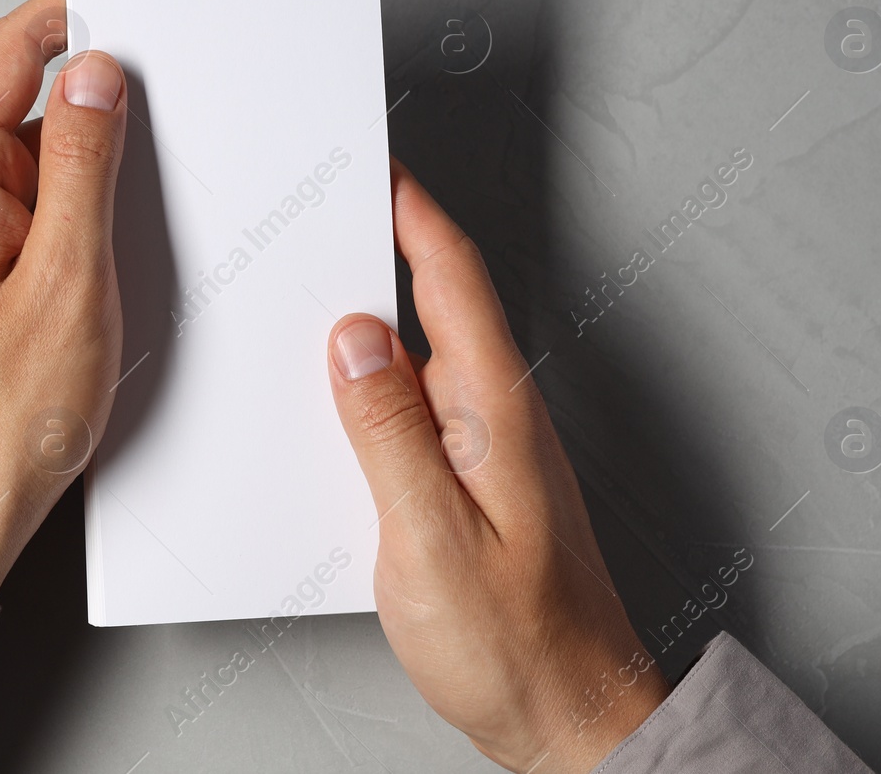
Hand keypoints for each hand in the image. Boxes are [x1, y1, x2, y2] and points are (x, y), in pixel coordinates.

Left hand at [0, 0, 127, 597]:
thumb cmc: (2, 413)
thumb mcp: (68, 276)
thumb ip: (83, 165)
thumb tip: (96, 76)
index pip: (8, 53)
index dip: (67, 10)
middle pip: (22, 98)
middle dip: (95, 84)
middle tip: (170, 82)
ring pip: (35, 154)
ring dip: (94, 152)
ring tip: (157, 173)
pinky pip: (35, 202)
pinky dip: (81, 198)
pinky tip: (126, 222)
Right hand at [325, 160, 667, 773]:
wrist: (570, 716)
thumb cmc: (518, 644)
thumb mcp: (431, 539)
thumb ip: (389, 433)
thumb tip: (353, 338)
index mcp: (496, 409)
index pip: (454, 279)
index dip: (413, 212)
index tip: (374, 164)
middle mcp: (497, 415)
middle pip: (437, 304)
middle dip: (382, 249)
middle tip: (322, 212)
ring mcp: (488, 448)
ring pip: (421, 357)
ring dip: (373, 321)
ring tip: (309, 300)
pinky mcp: (473, 481)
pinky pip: (416, 408)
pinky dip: (374, 386)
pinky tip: (336, 405)